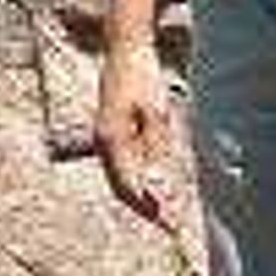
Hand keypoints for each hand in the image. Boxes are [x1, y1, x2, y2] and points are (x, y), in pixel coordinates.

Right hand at [91, 34, 176, 223]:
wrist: (126, 49)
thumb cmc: (142, 78)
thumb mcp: (157, 113)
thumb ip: (156, 150)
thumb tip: (160, 184)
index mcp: (112, 140)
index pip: (129, 187)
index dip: (148, 209)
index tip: (169, 224)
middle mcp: (103, 143)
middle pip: (122, 188)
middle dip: (146, 209)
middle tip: (171, 226)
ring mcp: (105, 138)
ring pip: (122, 179)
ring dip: (143, 198)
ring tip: (167, 214)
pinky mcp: (111, 133)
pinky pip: (123, 166)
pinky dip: (139, 180)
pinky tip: (155, 188)